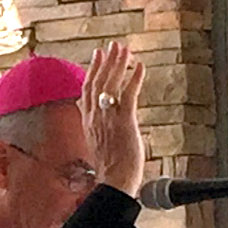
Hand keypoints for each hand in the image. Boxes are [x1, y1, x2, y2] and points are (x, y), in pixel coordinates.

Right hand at [83, 39, 145, 195]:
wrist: (114, 182)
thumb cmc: (110, 170)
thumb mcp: (97, 145)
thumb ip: (95, 128)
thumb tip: (93, 120)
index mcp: (88, 122)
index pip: (87, 90)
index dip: (93, 71)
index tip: (98, 55)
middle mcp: (95, 117)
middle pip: (97, 82)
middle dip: (106, 61)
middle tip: (113, 45)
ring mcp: (109, 118)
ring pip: (111, 84)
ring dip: (118, 64)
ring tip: (125, 49)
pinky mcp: (124, 121)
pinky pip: (128, 94)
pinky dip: (134, 78)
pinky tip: (139, 66)